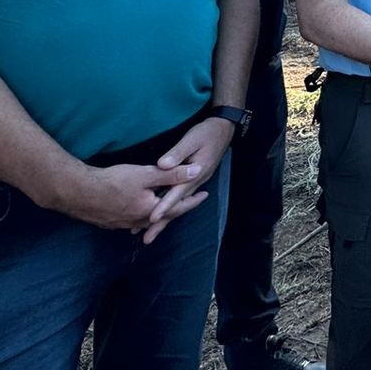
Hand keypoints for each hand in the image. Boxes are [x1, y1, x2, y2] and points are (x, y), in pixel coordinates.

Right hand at [48, 161, 208, 233]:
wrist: (79, 193)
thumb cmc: (114, 182)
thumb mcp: (147, 174)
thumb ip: (173, 174)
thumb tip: (197, 171)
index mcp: (151, 211)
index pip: (178, 207)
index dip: (192, 200)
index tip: (204, 195)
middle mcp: (139, 221)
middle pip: (163, 216)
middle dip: (178, 208)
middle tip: (190, 201)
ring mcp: (123, 224)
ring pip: (147, 220)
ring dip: (159, 214)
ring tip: (167, 209)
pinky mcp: (110, 222)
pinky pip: (132, 221)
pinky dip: (141, 216)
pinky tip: (139, 213)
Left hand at [145, 117, 234, 242]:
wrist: (223, 130)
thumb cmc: (207, 133)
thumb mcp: (191, 139)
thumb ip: (177, 153)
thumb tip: (162, 166)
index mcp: (194, 174)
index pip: (176, 194)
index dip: (164, 206)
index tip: (151, 219)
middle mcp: (195, 182)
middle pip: (177, 206)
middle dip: (162, 223)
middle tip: (146, 239)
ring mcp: (195, 183)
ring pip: (178, 205)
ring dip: (165, 219)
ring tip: (148, 232)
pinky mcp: (193, 180)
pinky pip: (179, 198)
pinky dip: (170, 208)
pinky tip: (162, 213)